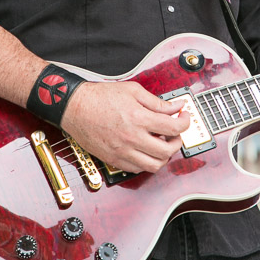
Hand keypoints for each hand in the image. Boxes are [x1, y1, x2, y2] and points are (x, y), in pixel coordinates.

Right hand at [61, 80, 189, 173]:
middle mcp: (132, 138)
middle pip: (167, 151)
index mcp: (139, 118)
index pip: (173, 128)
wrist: (74, 107)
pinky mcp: (113, 159)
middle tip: (175, 133)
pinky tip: (145, 150)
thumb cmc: (99, 97)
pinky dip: (146, 162)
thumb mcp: (132, 90)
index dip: (184, 122)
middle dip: (177, 141)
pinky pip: (137, 169)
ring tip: (161, 143)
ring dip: (164, 156)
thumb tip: (176, 106)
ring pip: (154, 165)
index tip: (184, 117)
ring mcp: (122, 151)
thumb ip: (157, 102)